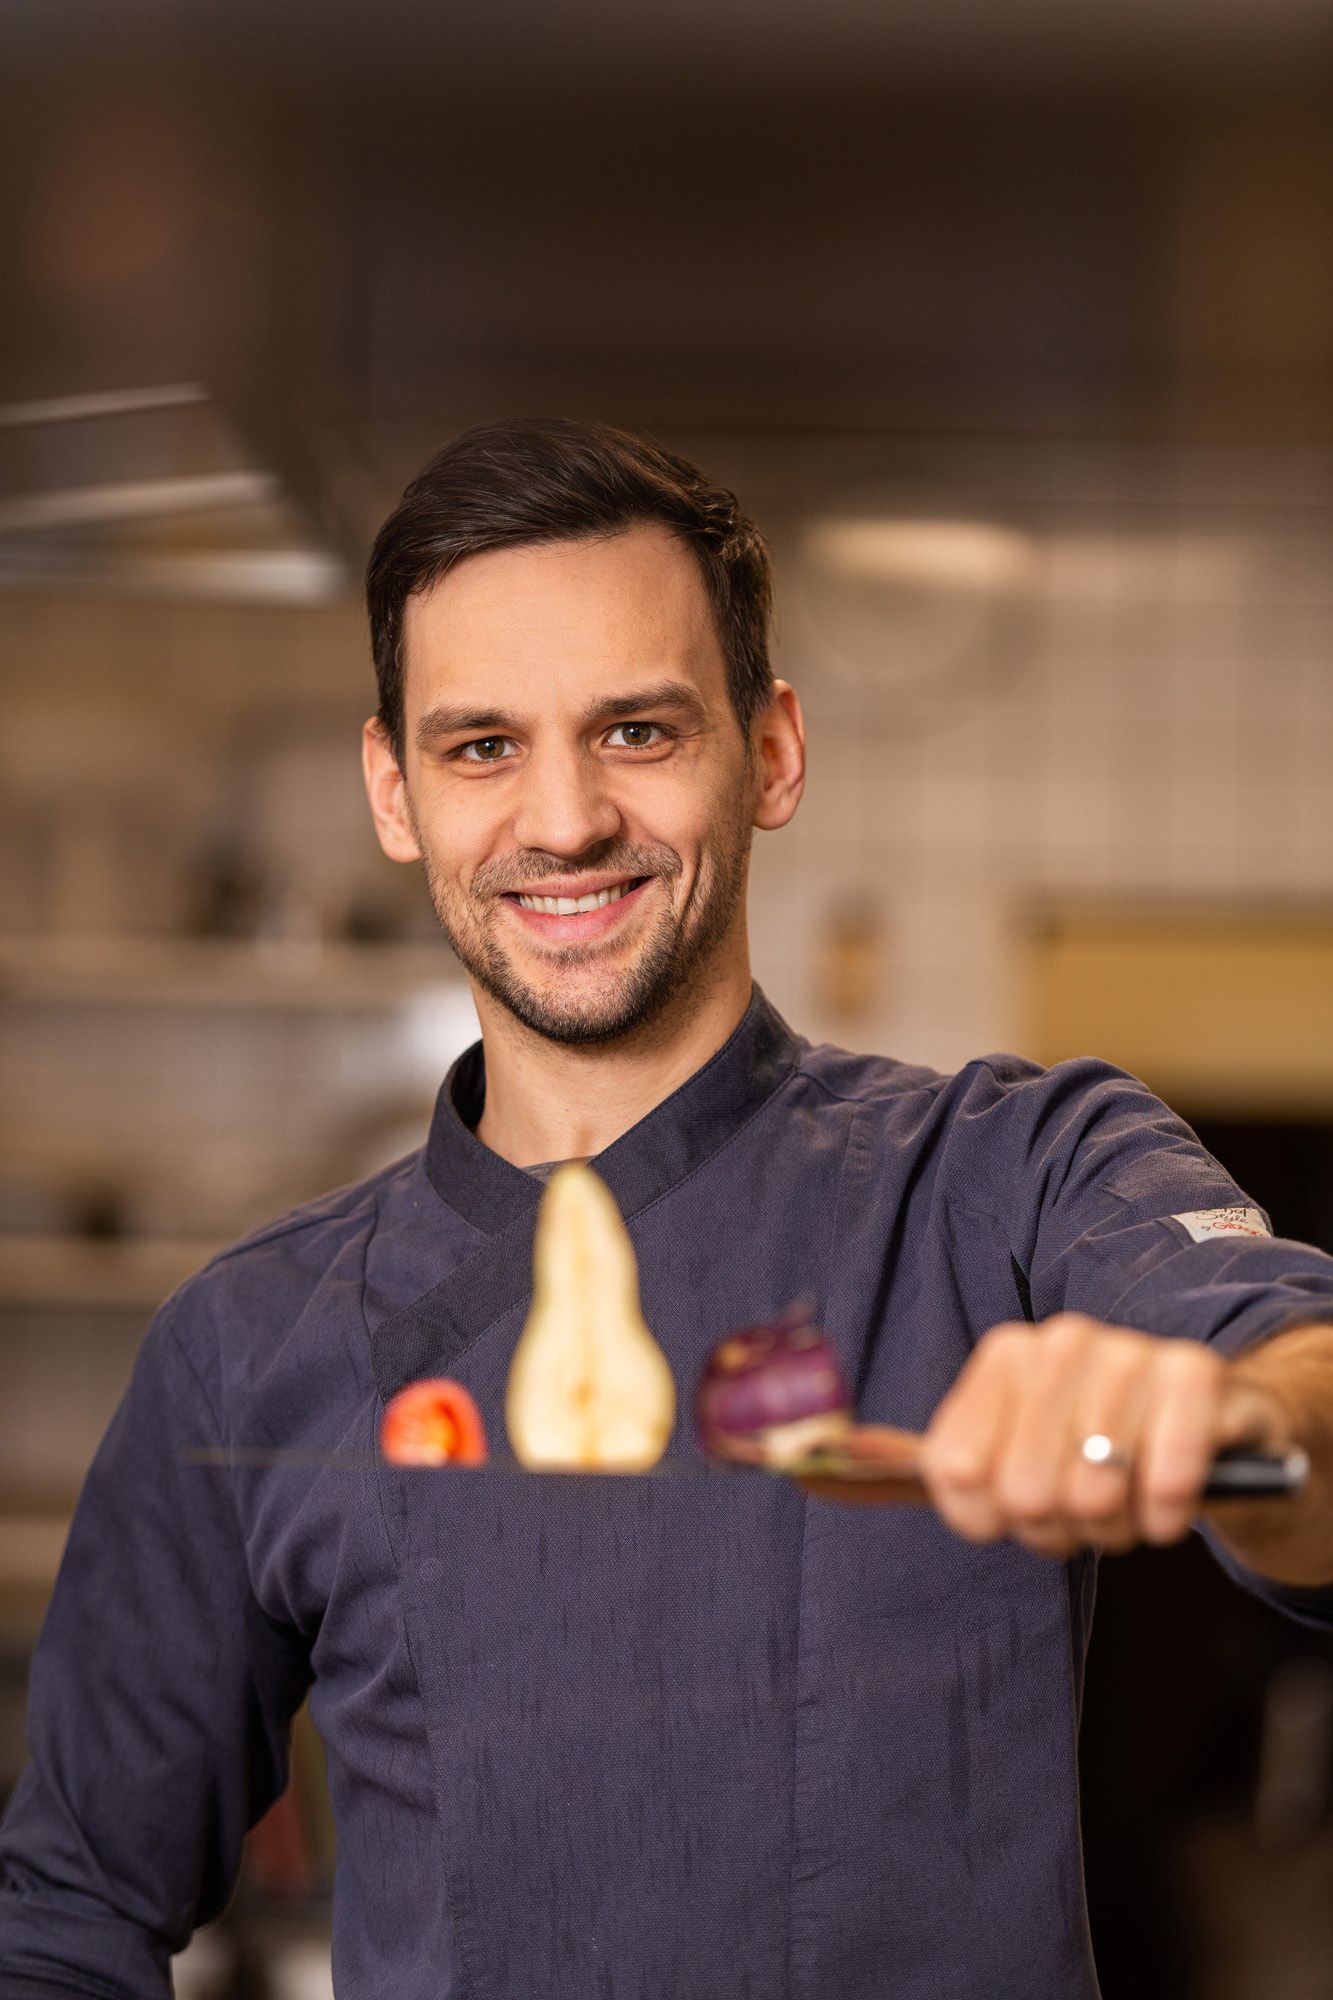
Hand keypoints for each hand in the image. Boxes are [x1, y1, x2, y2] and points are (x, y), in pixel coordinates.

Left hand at [915, 1313, 1292, 1558]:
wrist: (1216, 1427)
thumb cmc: (1103, 1452)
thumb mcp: (1020, 1456)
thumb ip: (959, 1474)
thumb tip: (874, 1481)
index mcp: (1007, 1356)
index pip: (955, 1468)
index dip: (986, 1518)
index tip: (1015, 1514)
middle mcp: (1062, 1341)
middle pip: (1023, 1491)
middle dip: (1059, 1528)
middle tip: (1086, 1512)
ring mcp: (1130, 1352)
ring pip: (1094, 1493)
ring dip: (1117, 1526)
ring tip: (1131, 1502)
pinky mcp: (1196, 1376)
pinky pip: (1166, 1483)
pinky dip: (1167, 1516)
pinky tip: (1170, 1503)